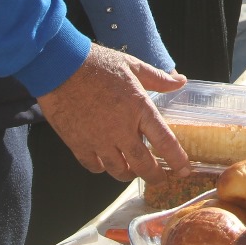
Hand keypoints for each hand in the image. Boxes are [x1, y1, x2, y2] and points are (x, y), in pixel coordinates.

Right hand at [37, 43, 189, 181]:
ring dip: (129, 174)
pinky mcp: (78, 144)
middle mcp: (121, 130)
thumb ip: (158, 79)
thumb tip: (181, 81)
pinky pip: (94, 166)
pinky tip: (106, 163)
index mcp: (139, 109)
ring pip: (119, 170)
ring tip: (134, 171)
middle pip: (143, 164)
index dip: (177, 160)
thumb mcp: (133, 65)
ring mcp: (99, 140)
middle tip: (161, 180)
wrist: (61, 68)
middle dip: (155, 177)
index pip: (165, 141)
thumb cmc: (98, 64)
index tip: (184, 170)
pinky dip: (103, 168)